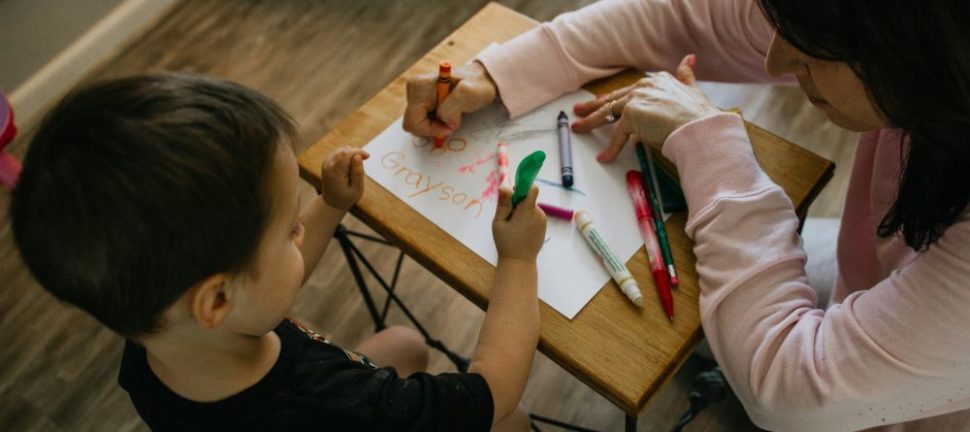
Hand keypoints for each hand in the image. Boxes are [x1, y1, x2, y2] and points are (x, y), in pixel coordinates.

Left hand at [321, 147, 368, 210]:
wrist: (332, 202)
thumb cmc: (346, 198)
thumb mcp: (357, 189)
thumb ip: (358, 173)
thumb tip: (358, 157)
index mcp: (335, 173)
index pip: (346, 154)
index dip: (358, 152)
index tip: (367, 157)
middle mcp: (328, 166)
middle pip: (344, 150)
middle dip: (356, 153)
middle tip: (362, 163)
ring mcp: (326, 163)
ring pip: (341, 150)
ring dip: (351, 154)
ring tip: (356, 167)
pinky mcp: (327, 162)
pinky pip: (338, 153)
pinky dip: (347, 155)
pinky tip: (350, 165)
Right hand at [403, 61, 497, 137]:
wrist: (481, 80)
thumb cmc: (477, 85)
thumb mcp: (469, 94)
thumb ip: (452, 109)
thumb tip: (443, 122)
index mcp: (419, 86)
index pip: (413, 122)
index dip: (431, 130)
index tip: (450, 126)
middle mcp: (413, 88)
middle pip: (413, 124)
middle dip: (433, 128)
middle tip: (452, 121)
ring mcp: (415, 94)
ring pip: (417, 124)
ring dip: (435, 125)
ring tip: (452, 114)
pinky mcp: (420, 100)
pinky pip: (422, 120)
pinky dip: (435, 122)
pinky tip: (448, 113)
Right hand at [492, 185, 546, 261]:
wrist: (519, 262)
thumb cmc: (506, 243)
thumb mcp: (499, 223)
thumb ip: (503, 204)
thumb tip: (504, 186)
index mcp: (527, 211)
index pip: (532, 189)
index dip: (522, 188)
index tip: (512, 195)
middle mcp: (538, 214)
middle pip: (529, 199)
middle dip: (519, 203)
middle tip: (508, 217)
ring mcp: (543, 220)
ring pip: (531, 207)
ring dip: (523, 211)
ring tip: (514, 226)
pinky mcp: (544, 226)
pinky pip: (535, 215)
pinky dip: (527, 218)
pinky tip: (520, 230)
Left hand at [571, 54, 719, 161]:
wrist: (700, 129)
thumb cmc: (699, 117)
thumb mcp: (693, 91)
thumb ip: (687, 76)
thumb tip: (689, 59)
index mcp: (657, 81)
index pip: (629, 90)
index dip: (614, 98)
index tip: (603, 101)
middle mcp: (645, 86)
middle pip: (613, 99)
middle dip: (594, 105)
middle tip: (579, 110)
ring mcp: (636, 99)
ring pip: (608, 112)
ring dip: (591, 121)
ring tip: (578, 128)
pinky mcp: (632, 115)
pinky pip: (617, 135)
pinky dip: (611, 148)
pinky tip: (605, 157)